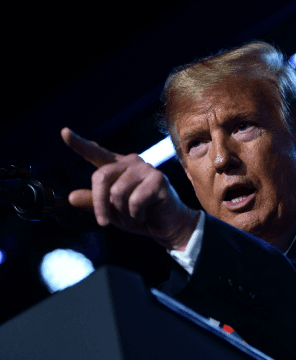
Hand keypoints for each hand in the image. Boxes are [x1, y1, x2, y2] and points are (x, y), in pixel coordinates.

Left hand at [61, 127, 199, 250]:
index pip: (96, 153)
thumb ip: (93, 202)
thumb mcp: (111, 211)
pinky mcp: (158, 180)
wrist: (167, 226)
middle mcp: (131, 163)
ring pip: (117, 192)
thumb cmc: (140, 215)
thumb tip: (71, 196)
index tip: (64, 132)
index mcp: (118, 167)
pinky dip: (136, 215)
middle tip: (103, 223)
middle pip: (101, 177)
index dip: (79, 144)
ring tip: (135, 215)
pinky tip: (146, 214)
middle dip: (99, 204)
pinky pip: (134, 201)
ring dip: (122, 212)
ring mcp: (146, 169)